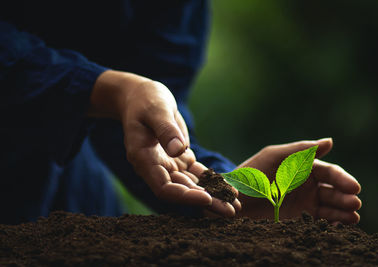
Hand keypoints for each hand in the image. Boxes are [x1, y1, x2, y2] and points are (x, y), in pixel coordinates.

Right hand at [89, 70, 239, 215]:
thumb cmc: (145, 100)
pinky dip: (212, 180)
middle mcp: (155, 167)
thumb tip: (179, 150)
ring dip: (213, 195)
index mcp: (144, 159)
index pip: (163, 187)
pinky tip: (229, 187)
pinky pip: (197, 173)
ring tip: (235, 203)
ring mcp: (168, 164)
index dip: (184, 196)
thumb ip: (165, 129)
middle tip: (231, 211)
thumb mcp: (156, 109)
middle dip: (206, 201)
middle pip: (181, 191)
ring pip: (191, 185)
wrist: (141, 97)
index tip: (206, 198)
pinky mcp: (179, 158)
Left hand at [236, 138, 361, 223]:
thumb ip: (300, 150)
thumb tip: (330, 141)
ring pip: (330, 206)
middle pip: (333, 190)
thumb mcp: (274, 157)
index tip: (354, 188)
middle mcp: (307, 183)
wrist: (234, 198)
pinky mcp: (298, 217)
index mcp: (303, 166)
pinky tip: (339, 225)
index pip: (329, 172)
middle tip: (355, 203)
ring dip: (343, 211)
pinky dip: (332, 222)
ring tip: (352, 218)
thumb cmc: (252, 173)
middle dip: (345, 196)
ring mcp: (304, 201)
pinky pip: (319, 219)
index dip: (343, 179)